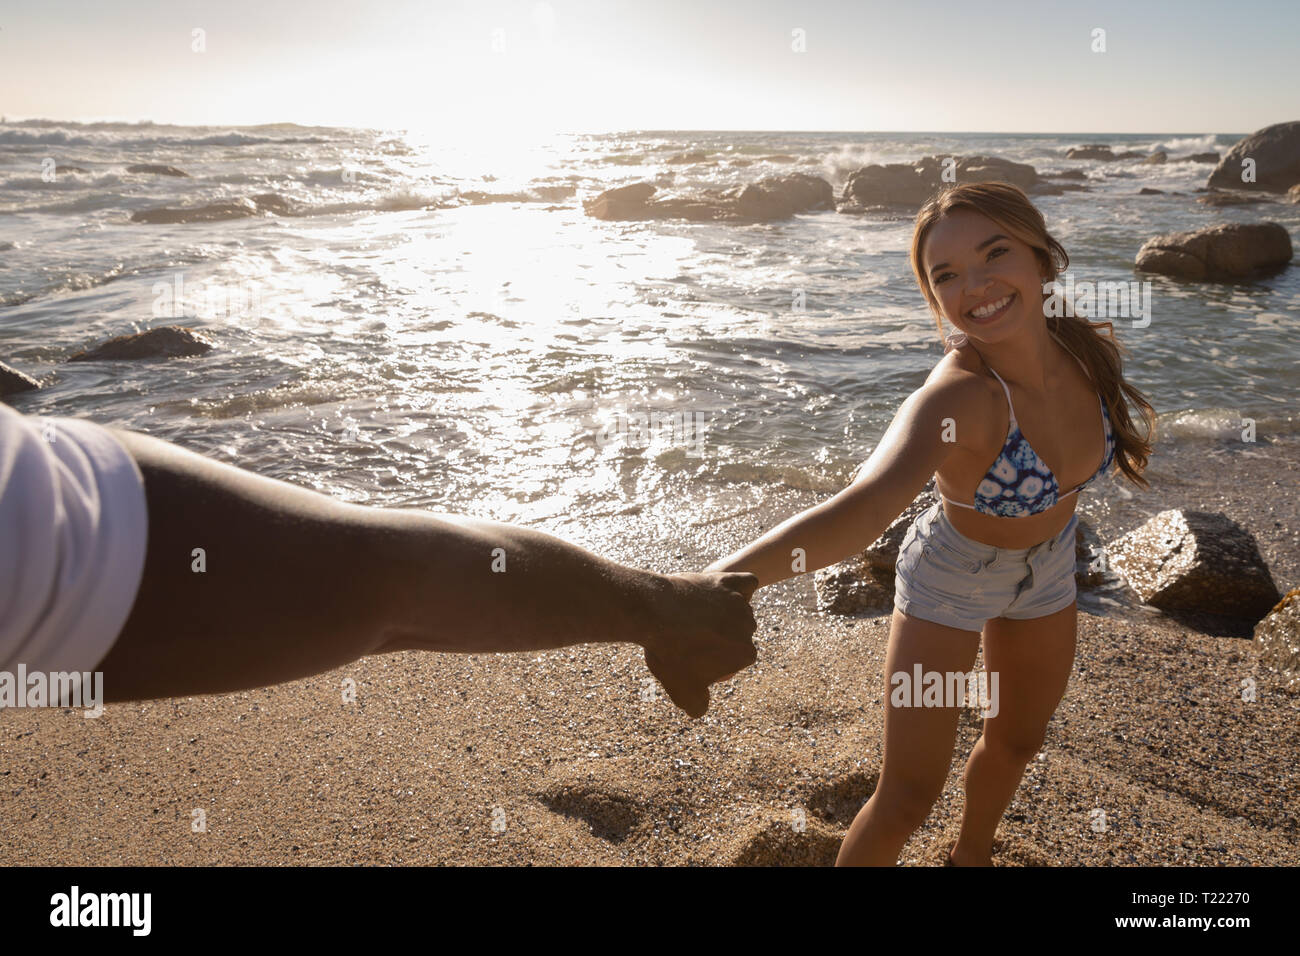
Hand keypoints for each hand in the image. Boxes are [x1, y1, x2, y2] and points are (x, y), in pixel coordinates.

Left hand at [641, 571, 758, 718]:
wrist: (652, 614)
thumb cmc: (669, 652)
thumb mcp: (682, 691)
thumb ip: (698, 705)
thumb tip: (700, 708)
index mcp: (745, 654)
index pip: (735, 659)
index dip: (714, 660)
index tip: (693, 657)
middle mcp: (748, 627)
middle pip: (737, 633)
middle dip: (719, 636)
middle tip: (690, 636)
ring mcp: (738, 602)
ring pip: (737, 610)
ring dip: (722, 612)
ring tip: (693, 616)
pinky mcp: (726, 582)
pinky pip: (746, 583)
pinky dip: (740, 588)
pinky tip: (724, 593)